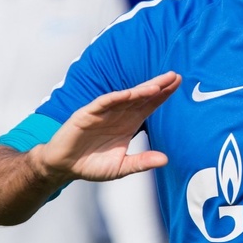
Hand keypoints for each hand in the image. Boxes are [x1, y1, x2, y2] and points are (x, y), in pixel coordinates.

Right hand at [37, 72, 181, 182]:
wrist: (64, 167)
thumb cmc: (91, 164)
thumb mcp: (121, 167)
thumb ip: (141, 162)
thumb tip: (165, 159)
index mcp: (128, 124)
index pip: (149, 106)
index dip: (163, 95)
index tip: (178, 84)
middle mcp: (118, 115)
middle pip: (140, 97)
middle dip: (157, 86)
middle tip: (174, 76)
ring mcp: (102, 113)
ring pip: (124, 98)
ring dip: (140, 91)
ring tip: (156, 86)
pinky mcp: (86, 115)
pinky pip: (103, 103)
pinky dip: (115, 98)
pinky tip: (128, 94)